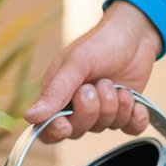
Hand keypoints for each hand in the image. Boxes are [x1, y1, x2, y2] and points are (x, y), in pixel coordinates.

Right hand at [24, 0, 162, 141]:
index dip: (56, 131)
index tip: (64, 125)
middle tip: (99, 85)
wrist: (135, 33)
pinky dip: (135, 118)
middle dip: (92, 109)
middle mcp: (78, 108)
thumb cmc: (100, 43)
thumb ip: (55, 91)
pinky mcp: (126, 111)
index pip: (49, 130)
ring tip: (115, 83)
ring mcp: (103, 111)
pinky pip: (131, 129)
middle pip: (79, 130)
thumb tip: (30, 117)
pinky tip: (133, 100)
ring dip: (115, 105)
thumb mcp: (75, 64)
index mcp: (58, 97)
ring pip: (106, 127)